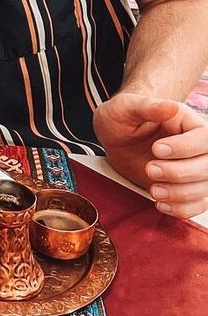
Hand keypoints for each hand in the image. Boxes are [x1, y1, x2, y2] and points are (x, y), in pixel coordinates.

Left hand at [94, 93, 207, 218]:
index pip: (204, 138)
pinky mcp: (185, 187)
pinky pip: (197, 204)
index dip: (184, 148)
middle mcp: (197, 146)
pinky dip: (181, 208)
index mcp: (188, 123)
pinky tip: (160, 203)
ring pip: (205, 188)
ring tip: (153, 190)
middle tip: (150, 169)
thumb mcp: (126, 107)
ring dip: (180, 194)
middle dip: (179, 173)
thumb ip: (147, 106)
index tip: (156, 149)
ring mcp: (193, 168)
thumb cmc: (121, 117)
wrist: (115, 137)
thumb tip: (170, 106)